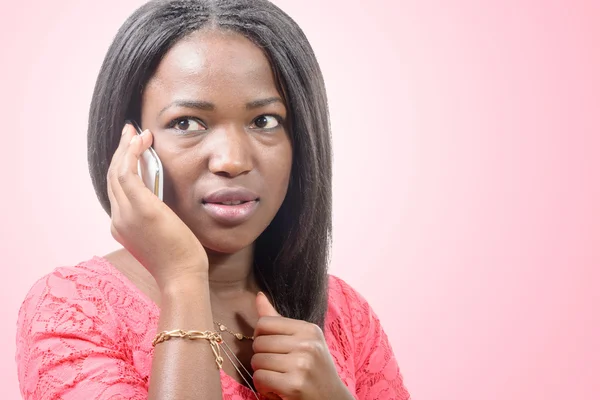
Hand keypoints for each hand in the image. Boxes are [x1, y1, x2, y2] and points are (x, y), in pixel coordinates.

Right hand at [107, 123, 207, 288]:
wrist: (182, 277)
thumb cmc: (179, 258)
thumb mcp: (162, 232)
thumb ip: (155, 213)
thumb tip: (160, 194)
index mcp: (121, 225)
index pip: (116, 189)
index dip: (121, 165)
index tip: (131, 147)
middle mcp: (118, 219)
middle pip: (113, 177)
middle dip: (120, 151)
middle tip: (130, 132)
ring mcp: (126, 214)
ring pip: (117, 171)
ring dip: (125, 148)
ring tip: (136, 131)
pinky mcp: (141, 209)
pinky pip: (127, 173)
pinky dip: (131, 153)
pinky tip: (141, 141)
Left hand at [251, 293, 352, 399]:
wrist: (332, 399)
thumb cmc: (314, 370)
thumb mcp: (302, 341)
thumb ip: (278, 320)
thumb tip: (259, 296)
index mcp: (309, 329)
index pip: (265, 323)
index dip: (260, 337)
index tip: (272, 348)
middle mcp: (307, 344)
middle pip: (258, 342)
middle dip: (261, 357)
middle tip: (277, 367)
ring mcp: (302, 364)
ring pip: (257, 361)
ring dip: (261, 373)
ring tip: (278, 378)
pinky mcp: (295, 385)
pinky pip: (260, 378)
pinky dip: (263, 387)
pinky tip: (277, 389)